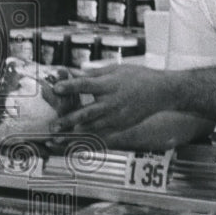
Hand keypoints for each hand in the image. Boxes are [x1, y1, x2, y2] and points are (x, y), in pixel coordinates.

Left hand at [51, 63, 175, 136]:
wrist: (162, 92)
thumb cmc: (138, 77)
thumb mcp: (116, 69)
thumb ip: (94, 73)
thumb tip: (74, 72)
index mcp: (110, 85)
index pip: (86, 85)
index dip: (70, 86)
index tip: (56, 88)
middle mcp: (112, 103)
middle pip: (87, 112)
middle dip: (68, 120)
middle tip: (53, 126)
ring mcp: (117, 117)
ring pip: (92, 128)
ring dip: (73, 134)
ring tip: (57, 139)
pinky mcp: (121, 127)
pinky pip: (101, 136)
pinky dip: (87, 141)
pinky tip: (74, 145)